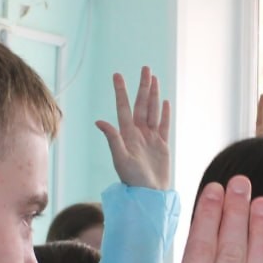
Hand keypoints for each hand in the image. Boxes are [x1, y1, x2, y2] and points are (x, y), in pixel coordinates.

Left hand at [95, 67, 170, 189]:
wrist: (149, 194)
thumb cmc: (132, 180)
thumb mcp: (120, 159)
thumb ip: (112, 139)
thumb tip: (99, 121)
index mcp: (127, 134)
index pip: (124, 108)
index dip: (121, 91)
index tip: (117, 75)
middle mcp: (138, 133)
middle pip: (141, 104)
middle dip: (143, 86)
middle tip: (145, 68)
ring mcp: (151, 138)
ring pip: (152, 111)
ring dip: (153, 94)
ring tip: (154, 78)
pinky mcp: (162, 145)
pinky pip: (163, 125)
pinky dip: (163, 113)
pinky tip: (164, 101)